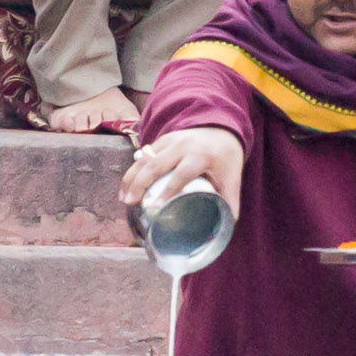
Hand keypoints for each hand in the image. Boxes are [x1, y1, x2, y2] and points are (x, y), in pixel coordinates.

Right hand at [120, 128, 245, 221]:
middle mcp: (184, 145)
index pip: (181, 174)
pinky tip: (126, 186)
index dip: (168, 191)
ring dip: (131, 178)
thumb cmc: (226, 159)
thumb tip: (227, 227)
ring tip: (124, 199)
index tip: (154, 207)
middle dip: (140, 183)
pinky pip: (144, 155)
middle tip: (130, 203)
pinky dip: (133, 171)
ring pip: (145, 158)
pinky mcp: (163, 140)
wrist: (222, 129)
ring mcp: (171, 140)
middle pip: (156, 164)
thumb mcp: (232, 179)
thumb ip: (230, 202)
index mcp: (201, 155)